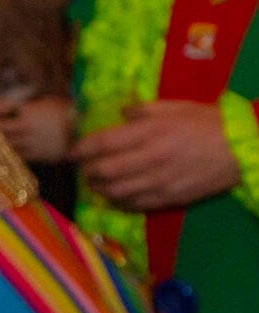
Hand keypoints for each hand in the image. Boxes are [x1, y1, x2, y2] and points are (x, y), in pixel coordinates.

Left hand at [0, 96, 73, 163]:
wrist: (83, 132)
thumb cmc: (65, 113)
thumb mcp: (46, 102)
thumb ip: (26, 105)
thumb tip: (5, 106)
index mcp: (30, 112)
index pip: (5, 108)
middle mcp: (27, 128)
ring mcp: (30, 143)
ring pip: (4, 144)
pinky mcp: (35, 156)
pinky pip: (15, 156)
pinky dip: (6, 154)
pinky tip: (0, 153)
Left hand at [72, 99, 240, 211]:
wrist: (243, 148)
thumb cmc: (209, 123)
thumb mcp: (177, 107)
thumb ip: (144, 110)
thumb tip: (120, 114)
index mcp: (151, 132)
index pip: (102, 143)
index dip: (81, 149)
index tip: (72, 152)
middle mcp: (150, 158)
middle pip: (103, 171)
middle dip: (86, 171)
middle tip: (83, 169)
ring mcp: (158, 181)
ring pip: (114, 191)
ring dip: (99, 189)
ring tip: (95, 184)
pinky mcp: (168, 197)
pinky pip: (133, 204)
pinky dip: (118, 202)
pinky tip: (115, 197)